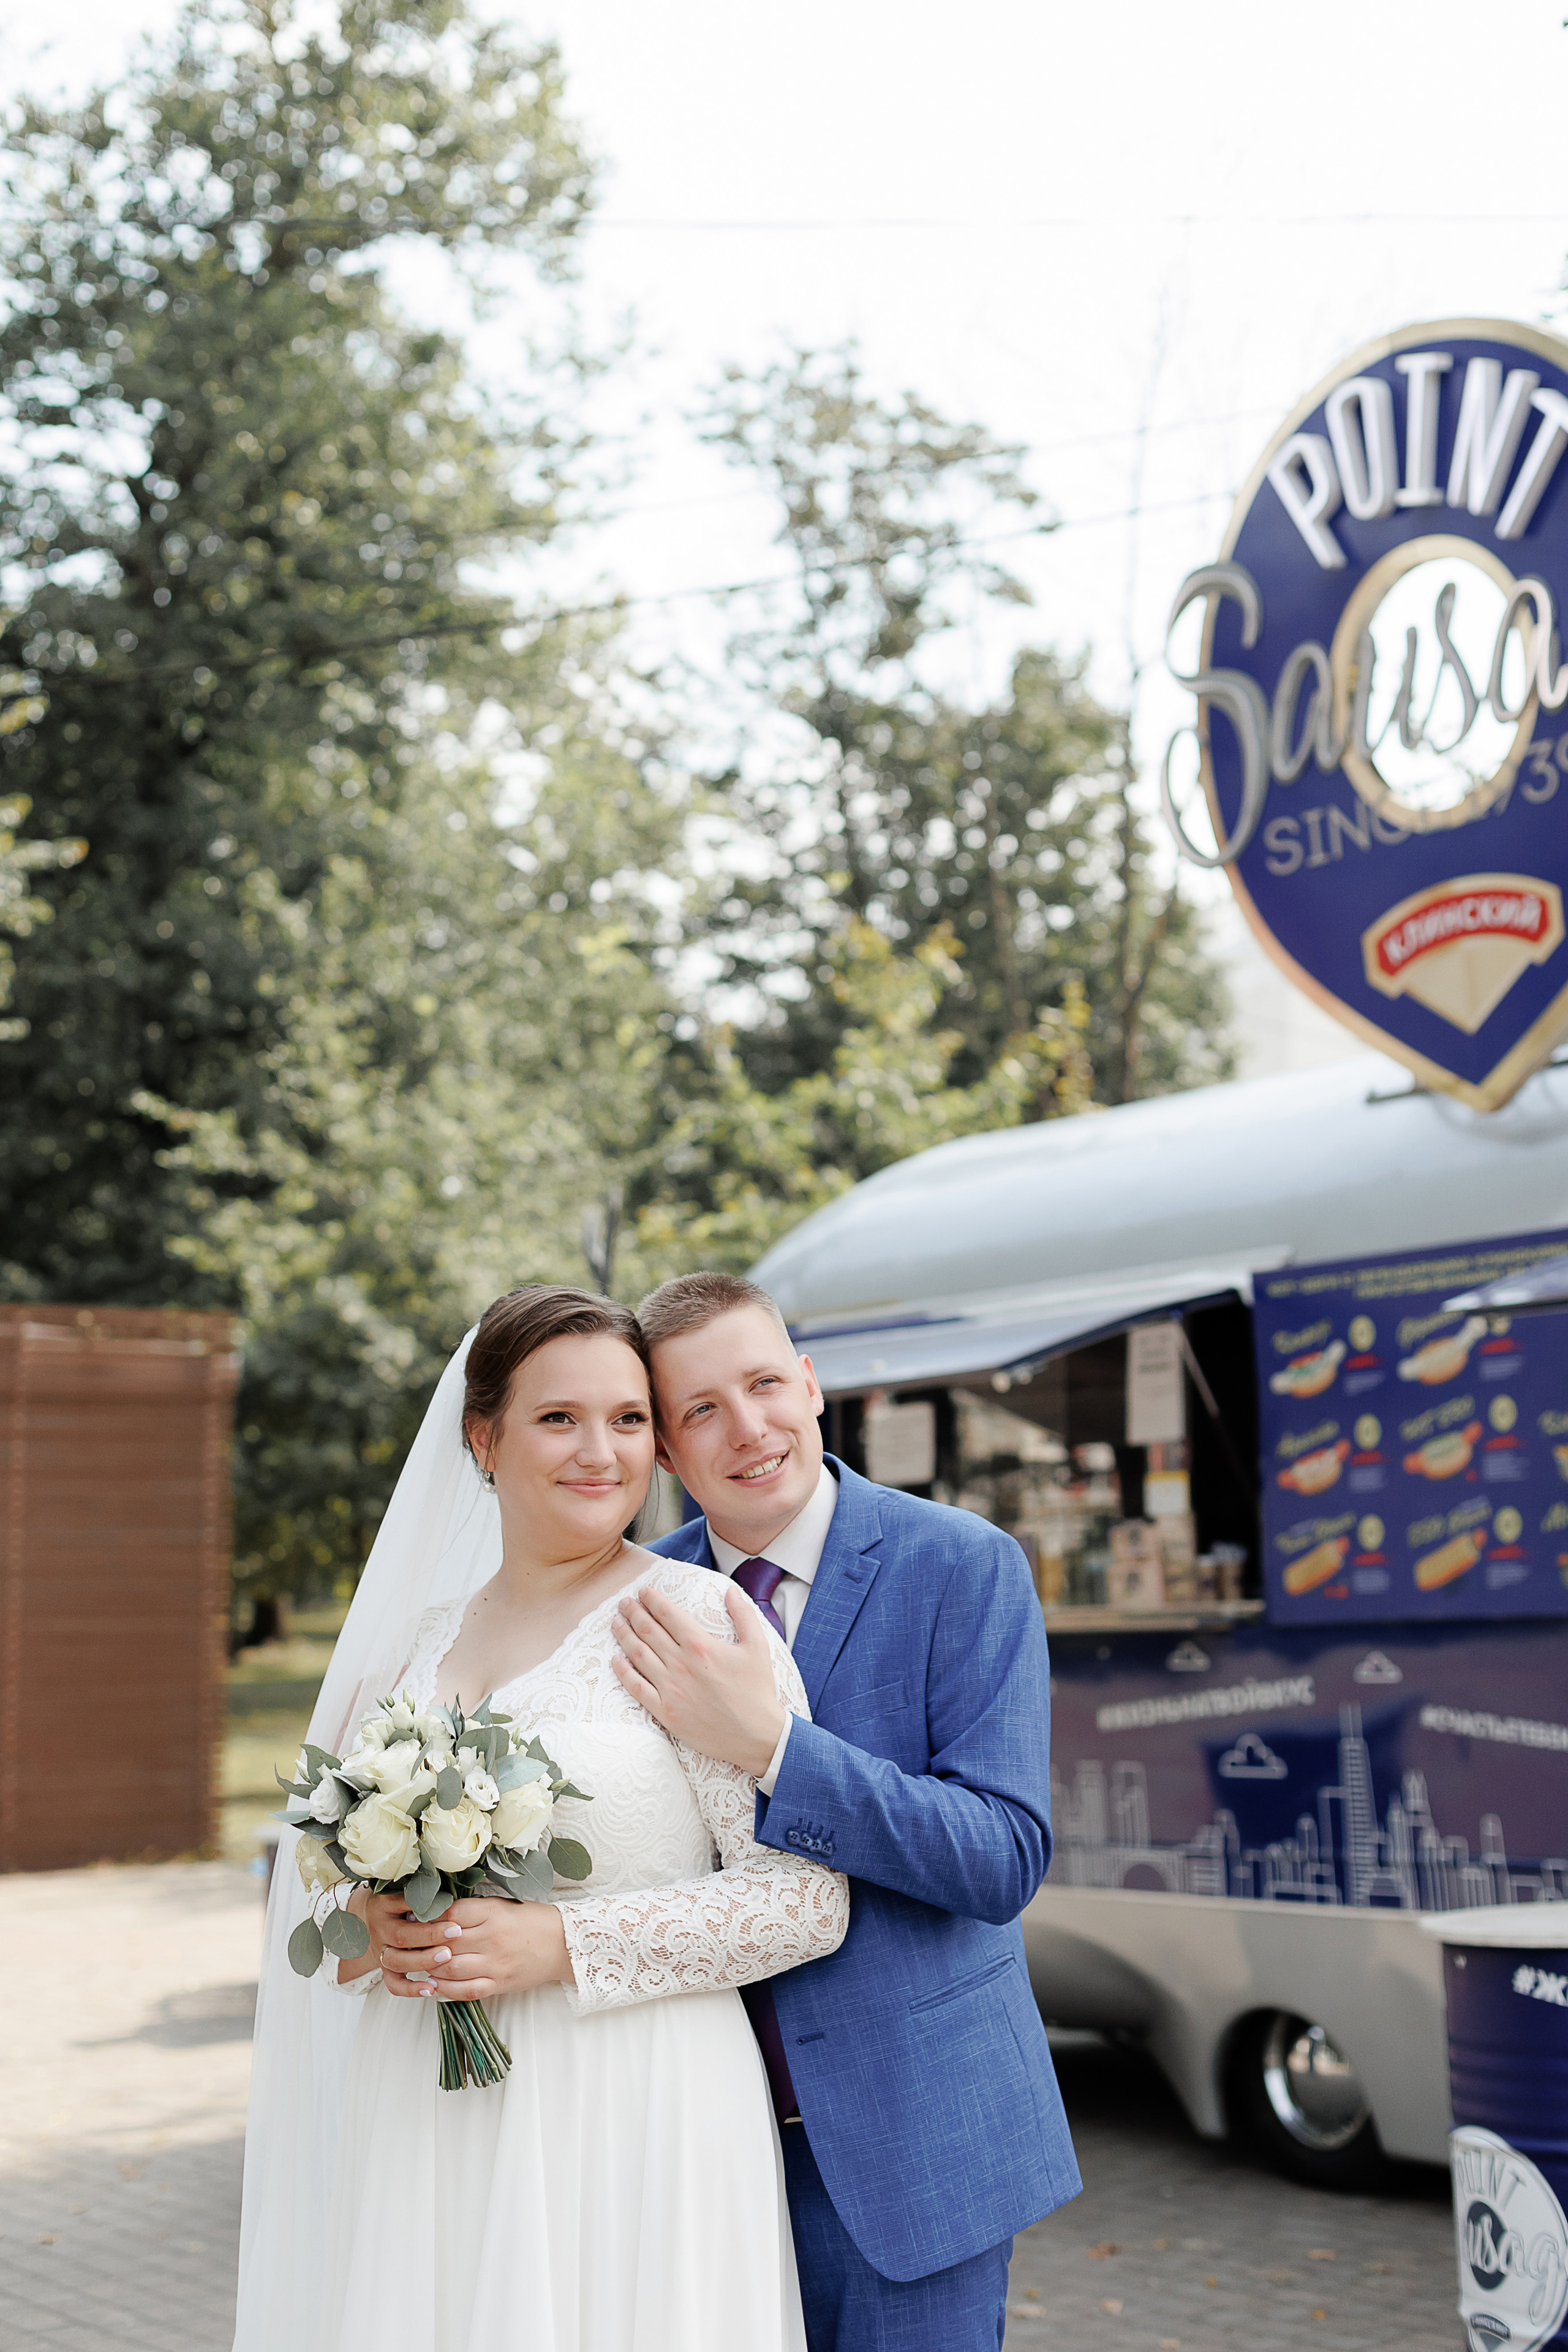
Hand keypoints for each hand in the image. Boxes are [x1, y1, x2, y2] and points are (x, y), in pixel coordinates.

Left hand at [374, 1894, 572, 2002]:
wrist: (565, 1944)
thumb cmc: (532, 1920)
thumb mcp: (504, 1905)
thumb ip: (474, 1909)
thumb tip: (438, 1912)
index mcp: (493, 1912)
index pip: (451, 1913)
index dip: (429, 1917)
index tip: (414, 1917)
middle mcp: (492, 1937)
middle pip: (445, 1942)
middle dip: (423, 1943)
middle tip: (406, 1942)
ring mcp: (495, 1963)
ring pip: (451, 1968)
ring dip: (430, 1967)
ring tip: (417, 1964)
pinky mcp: (499, 1984)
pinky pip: (466, 1990)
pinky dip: (445, 1990)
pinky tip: (433, 1986)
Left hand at [611, 1582, 786, 1777]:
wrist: (755, 1735)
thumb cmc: (757, 1691)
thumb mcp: (758, 1647)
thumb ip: (743, 1615)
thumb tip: (731, 1591)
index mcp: (700, 1645)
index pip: (668, 1615)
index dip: (652, 1600)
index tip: (643, 1592)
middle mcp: (681, 1664)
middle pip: (648, 1631)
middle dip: (634, 1613)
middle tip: (624, 1603)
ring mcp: (671, 1688)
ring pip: (638, 1655)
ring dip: (624, 1636)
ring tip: (616, 1623)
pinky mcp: (666, 1711)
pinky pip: (637, 1688)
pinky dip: (623, 1672)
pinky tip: (615, 1660)